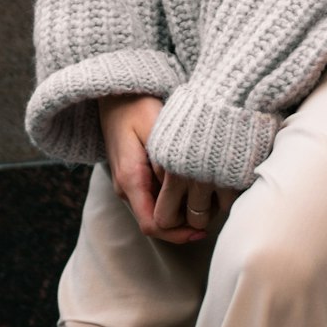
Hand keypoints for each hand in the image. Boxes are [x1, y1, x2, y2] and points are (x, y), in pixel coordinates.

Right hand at [97, 93, 238, 242]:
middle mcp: (126, 187)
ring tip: (207, 198)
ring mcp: (128, 182)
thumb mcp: (155, 126)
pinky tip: (192, 185)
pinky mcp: (134, 174)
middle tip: (212, 212)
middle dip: (183, 224)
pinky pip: (154, 196)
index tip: (203, 228)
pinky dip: (173, 197)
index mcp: (130, 179)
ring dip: (180, 210)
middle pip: (156, 222)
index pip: (153, 224)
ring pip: (156, 210)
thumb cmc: (137, 105)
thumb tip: (182, 189)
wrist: (114, 93)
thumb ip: (166, 159)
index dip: (178, 233)